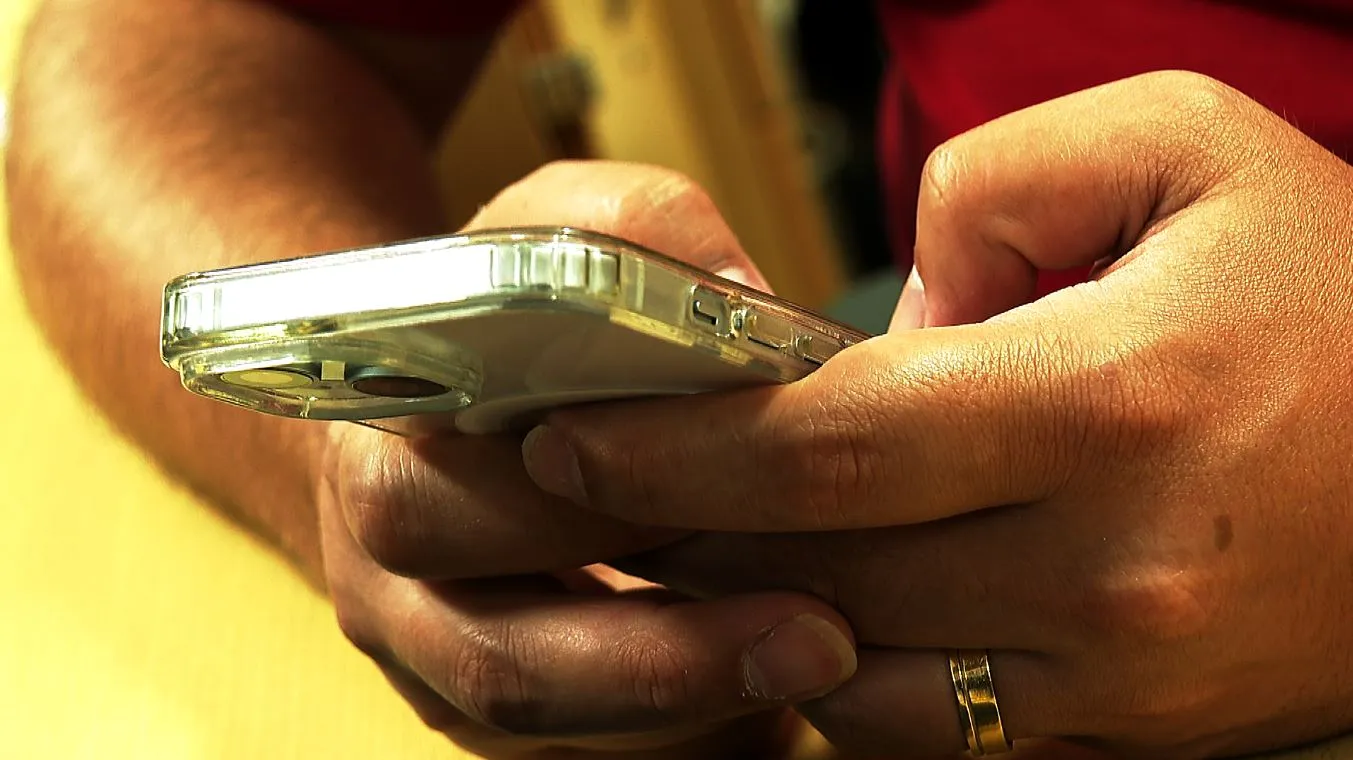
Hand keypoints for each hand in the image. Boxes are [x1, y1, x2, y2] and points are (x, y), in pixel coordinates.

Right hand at [316, 161, 857, 758]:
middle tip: (819, 633)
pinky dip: (690, 731)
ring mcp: (442, 665)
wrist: (435, 409)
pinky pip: (594, 757)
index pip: (434, 511)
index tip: (707, 501)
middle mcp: (392, 584)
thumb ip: (631, 224)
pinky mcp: (506, 717)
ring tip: (825, 663)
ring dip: (692, 712)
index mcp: (381, 457)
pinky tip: (780, 689)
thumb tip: (741, 290)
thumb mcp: (547, 228)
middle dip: (661, 659)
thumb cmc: (499, 320)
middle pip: (500, 662)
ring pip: (555, 737)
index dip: (559, 518)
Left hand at [519, 72, 1352, 757]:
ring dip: (743, 610)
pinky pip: (934, 728)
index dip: (675, 450)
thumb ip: (998, 186)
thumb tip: (891, 314)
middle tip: (589, 483)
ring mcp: (1117, 670)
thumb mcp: (1185, 151)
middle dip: (673, 532)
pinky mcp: (1126, 726)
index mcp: (1108, 400)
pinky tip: (809, 604)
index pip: (825, 448)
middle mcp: (1105, 562)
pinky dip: (844, 671)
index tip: (572, 435)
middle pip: (816, 570)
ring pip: (856, 672)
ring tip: (682, 540)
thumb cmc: (1342, 296)